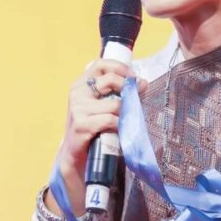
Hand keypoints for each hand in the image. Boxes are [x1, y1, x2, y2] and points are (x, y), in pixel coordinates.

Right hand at [45, 60, 146, 216]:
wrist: (77, 155)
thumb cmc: (93, 128)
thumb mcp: (103, 106)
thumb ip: (119, 93)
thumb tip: (143, 82)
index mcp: (81, 84)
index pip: (101, 64)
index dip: (120, 68)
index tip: (134, 77)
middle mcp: (77, 93)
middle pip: (110, 80)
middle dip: (128, 89)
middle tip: (137, 98)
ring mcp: (78, 109)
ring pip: (114, 104)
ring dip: (126, 113)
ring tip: (127, 121)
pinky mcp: (81, 125)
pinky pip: (110, 120)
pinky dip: (119, 126)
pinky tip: (120, 131)